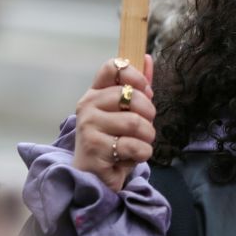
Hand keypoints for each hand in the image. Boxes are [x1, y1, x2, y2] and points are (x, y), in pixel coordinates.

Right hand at [72, 55, 155, 191]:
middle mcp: (87, 107)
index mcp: (95, 93)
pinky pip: (133, 146)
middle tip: (143, 128)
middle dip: (148, 115)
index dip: (134, 75)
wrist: (97, 178)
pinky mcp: (93, 150)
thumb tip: (147, 58)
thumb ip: (137, 87)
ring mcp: (88, 127)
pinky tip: (129, 157)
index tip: (144, 90)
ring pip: (135, 122)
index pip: (112, 67)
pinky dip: (142, 153)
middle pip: (131, 96)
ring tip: (137, 144)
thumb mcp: (128, 112)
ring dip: (147, 137)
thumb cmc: (114, 141)